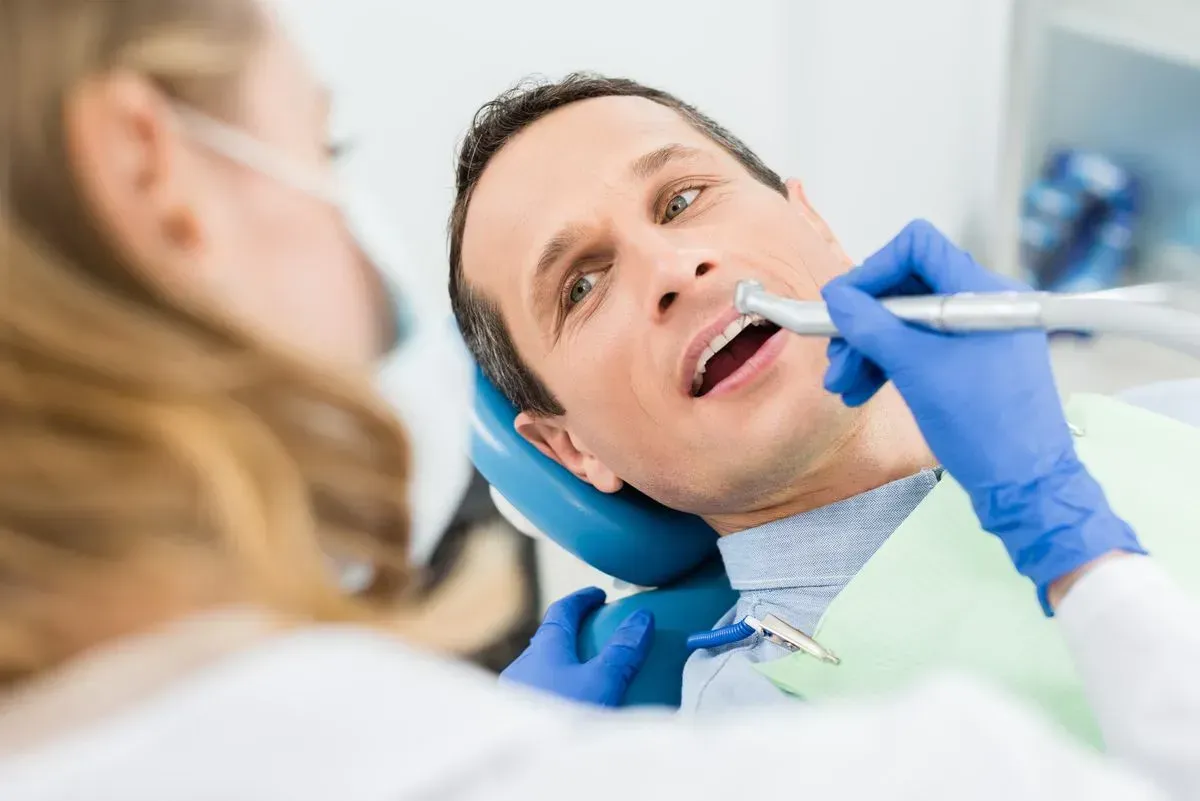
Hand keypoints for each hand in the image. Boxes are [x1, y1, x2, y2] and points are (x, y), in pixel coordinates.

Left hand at [500, 587, 653, 706]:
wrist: (530, 769)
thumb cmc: (562, 718)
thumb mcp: (603, 682)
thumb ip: (623, 651)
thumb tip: (641, 619)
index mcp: (544, 649)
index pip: (562, 612)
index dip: (581, 599)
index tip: (597, 595)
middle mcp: (524, 666)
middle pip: (548, 638)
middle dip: (570, 631)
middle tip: (593, 631)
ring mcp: (515, 692)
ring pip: (539, 667)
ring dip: (560, 662)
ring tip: (583, 672)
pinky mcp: (514, 716)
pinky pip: (536, 690)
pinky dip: (554, 686)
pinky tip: (566, 705)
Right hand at [821, 220, 1143, 611]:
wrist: (1024, 485)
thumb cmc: (986, 429)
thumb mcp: (916, 371)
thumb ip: (872, 328)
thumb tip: (838, 299)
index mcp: (983, 293)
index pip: (918, 248)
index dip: (873, 271)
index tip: (842, 304)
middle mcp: (985, 304)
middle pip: (907, 288)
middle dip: (864, 321)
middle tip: (835, 354)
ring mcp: (980, 334)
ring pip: (909, 323)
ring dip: (870, 348)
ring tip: (844, 384)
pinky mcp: (974, 361)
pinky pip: (923, 347)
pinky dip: (890, 363)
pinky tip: (864, 389)